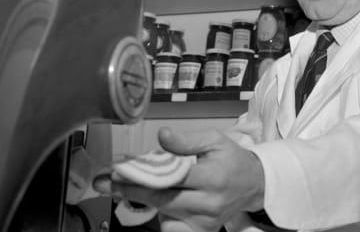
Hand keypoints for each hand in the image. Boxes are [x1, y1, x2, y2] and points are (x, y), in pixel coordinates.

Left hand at [94, 127, 264, 231]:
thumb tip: (162, 136)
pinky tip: (154, 201)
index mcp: (214, 177)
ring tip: (126, 186)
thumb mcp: (215, 140)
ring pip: (164, 214)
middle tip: (106, 183)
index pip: (172, 178)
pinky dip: (160, 214)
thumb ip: (187, 140)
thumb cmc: (231, 158)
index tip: (118, 170)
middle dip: (131, 190)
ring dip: (143, 200)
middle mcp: (209, 204)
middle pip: (163, 200)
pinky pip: (172, 226)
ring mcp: (205, 222)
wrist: (253, 184)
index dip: (142, 175)